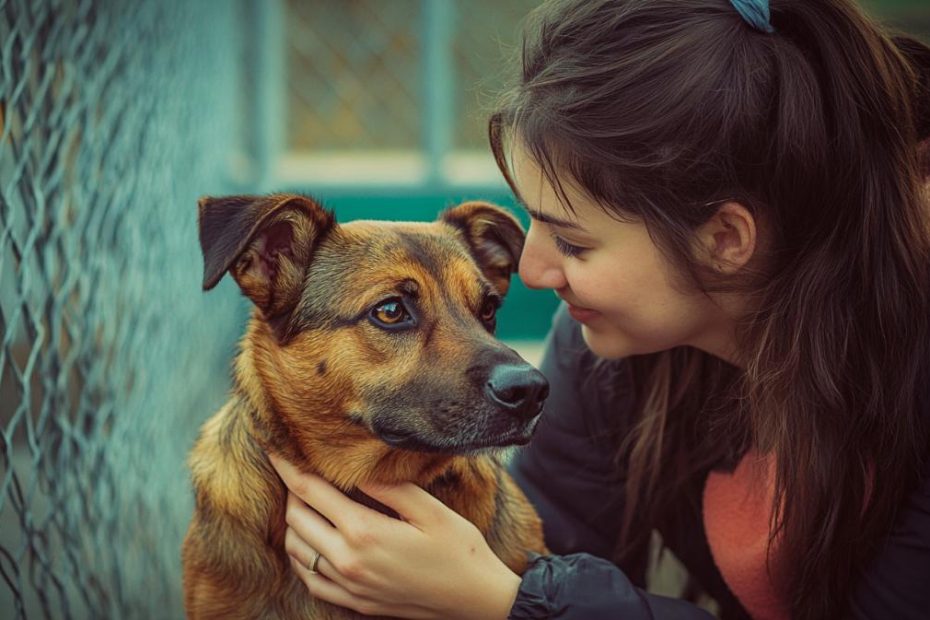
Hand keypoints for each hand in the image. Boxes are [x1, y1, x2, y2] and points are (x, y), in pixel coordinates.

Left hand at [268, 453, 521, 619]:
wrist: (475, 602)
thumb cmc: (460, 551)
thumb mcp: (430, 510)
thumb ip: (388, 486)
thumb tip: (353, 466)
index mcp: (364, 532)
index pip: (309, 491)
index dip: (288, 466)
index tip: (275, 447)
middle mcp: (347, 562)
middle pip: (296, 517)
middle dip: (292, 489)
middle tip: (301, 470)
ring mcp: (347, 587)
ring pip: (296, 549)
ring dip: (295, 521)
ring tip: (308, 501)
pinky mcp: (352, 603)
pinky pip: (309, 578)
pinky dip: (302, 555)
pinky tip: (314, 540)